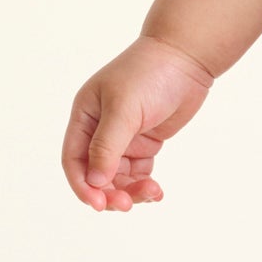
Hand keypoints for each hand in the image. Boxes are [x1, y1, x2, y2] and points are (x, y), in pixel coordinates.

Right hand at [61, 36, 215, 212]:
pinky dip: (144, 184)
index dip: (82, 185)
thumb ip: (107, 146)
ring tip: (152, 193)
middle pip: (96, 173)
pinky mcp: (145, 141)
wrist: (187, 57)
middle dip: (109, 192)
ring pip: (118, 177)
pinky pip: (138, 172)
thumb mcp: (124, 109)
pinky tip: (156, 191)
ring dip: (130, 190)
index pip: (74, 159)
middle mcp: (99, 128)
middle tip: (128, 204)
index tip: (98, 204)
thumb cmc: (150, 74)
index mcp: (85, 116)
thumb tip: (94, 182)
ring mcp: (123, 136)